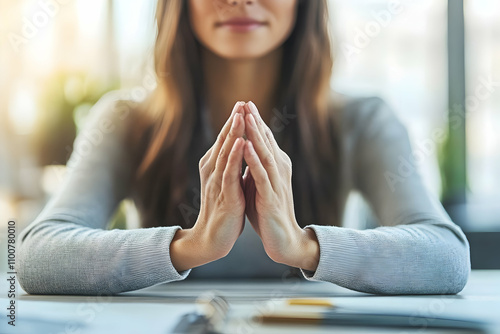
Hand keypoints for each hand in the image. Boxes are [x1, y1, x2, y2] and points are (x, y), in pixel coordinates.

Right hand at [171, 101, 246, 270]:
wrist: (213, 238)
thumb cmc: (224, 210)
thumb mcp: (229, 183)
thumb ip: (232, 166)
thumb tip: (241, 149)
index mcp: (215, 168)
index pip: (225, 141)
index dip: (234, 123)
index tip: (243, 105)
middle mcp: (213, 172)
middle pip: (223, 142)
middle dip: (233, 121)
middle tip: (241, 102)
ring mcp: (217, 183)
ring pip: (224, 154)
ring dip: (232, 133)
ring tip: (240, 115)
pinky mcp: (224, 196)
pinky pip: (229, 173)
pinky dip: (233, 157)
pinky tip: (239, 144)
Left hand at [242, 102, 319, 270]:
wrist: (283, 240)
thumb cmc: (268, 212)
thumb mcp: (258, 185)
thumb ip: (253, 168)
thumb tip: (243, 151)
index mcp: (275, 167)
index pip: (265, 141)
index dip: (255, 122)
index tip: (244, 104)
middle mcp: (279, 171)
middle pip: (267, 142)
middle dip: (255, 121)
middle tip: (246, 102)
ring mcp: (276, 183)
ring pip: (265, 154)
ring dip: (256, 135)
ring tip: (246, 116)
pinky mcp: (271, 197)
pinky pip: (261, 175)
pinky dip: (253, 159)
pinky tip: (247, 146)